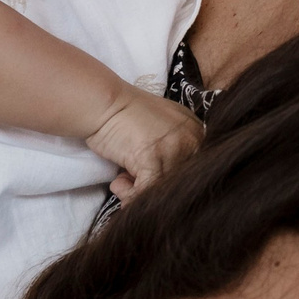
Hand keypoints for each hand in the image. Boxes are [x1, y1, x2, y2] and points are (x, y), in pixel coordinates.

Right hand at [86, 86, 201, 197]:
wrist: (103, 103)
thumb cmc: (127, 116)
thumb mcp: (163, 126)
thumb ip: (174, 148)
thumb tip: (171, 181)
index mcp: (196, 130)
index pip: (195, 171)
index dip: (170, 179)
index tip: (148, 175)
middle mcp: (191, 138)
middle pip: (181, 183)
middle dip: (156, 187)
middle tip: (132, 180)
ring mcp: (174, 148)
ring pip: (164, 189)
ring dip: (140, 192)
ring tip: (123, 181)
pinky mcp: (152, 158)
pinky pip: (145, 192)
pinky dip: (129, 195)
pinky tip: (118, 184)